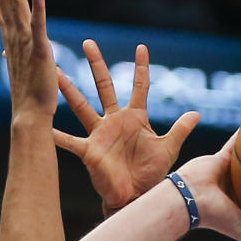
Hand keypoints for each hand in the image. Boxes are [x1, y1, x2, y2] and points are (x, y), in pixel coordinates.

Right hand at [0, 0, 56, 116]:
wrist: (30, 116)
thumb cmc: (28, 99)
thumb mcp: (21, 70)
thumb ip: (15, 55)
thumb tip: (5, 50)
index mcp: (12, 41)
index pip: (0, 8)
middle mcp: (15, 38)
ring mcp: (26, 43)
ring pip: (17, 5)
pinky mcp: (40, 50)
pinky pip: (38, 24)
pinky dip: (38, 6)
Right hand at [55, 39, 199, 211]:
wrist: (136, 198)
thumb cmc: (151, 175)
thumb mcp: (168, 149)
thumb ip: (180, 129)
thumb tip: (197, 114)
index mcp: (135, 118)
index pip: (139, 87)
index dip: (141, 68)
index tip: (141, 48)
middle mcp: (114, 121)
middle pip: (104, 86)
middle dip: (97, 64)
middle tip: (88, 42)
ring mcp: (100, 135)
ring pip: (82, 106)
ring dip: (69, 89)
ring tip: (54, 72)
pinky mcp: (90, 151)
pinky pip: (70, 141)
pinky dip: (57, 135)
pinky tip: (44, 126)